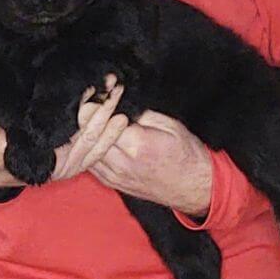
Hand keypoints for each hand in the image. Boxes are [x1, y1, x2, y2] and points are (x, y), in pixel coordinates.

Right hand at [0, 75, 128, 188]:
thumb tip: (12, 121)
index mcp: (41, 153)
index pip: (67, 128)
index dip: (81, 108)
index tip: (91, 87)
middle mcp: (60, 161)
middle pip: (87, 131)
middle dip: (102, 106)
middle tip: (113, 83)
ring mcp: (71, 164)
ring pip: (96, 139)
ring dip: (110, 116)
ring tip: (120, 92)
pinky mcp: (77, 163)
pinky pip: (99, 151)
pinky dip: (112, 136)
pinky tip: (123, 119)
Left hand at [87, 110, 212, 217]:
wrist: (194, 187)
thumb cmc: (186, 155)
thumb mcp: (170, 125)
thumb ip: (141, 113)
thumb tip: (119, 103)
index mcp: (137, 146)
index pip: (102, 120)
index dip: (99, 103)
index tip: (100, 91)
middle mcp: (122, 164)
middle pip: (88, 136)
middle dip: (87, 114)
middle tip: (91, 99)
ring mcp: (115, 177)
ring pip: (85, 152)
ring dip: (85, 132)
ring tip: (90, 116)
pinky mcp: (113, 183)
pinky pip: (90, 164)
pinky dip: (88, 149)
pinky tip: (93, 137)